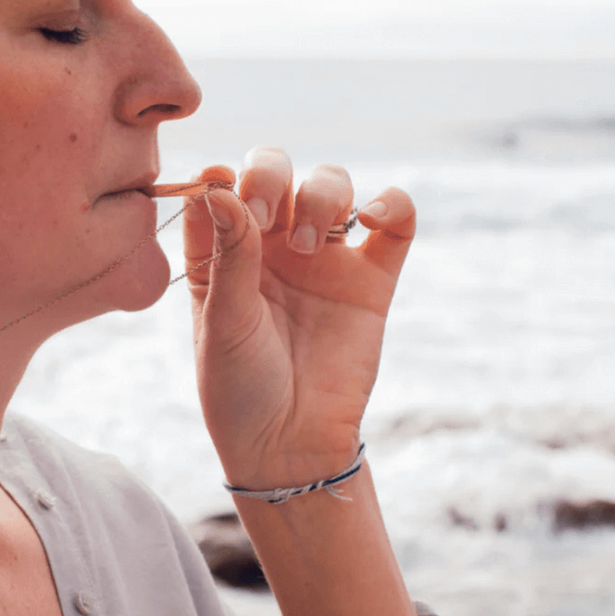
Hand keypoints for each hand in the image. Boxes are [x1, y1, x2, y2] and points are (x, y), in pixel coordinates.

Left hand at [182, 147, 414, 489]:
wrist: (292, 444)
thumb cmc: (240, 387)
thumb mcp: (222, 321)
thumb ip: (227, 254)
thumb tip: (218, 186)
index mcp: (225, 251)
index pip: (221, 185)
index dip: (221, 175)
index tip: (220, 190)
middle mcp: (272, 246)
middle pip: (277, 171)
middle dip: (271, 175)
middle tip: (267, 217)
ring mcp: (326, 259)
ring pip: (331, 185)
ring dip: (321, 195)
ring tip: (308, 247)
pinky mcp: (372, 279)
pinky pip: (397, 224)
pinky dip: (393, 203)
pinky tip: (373, 216)